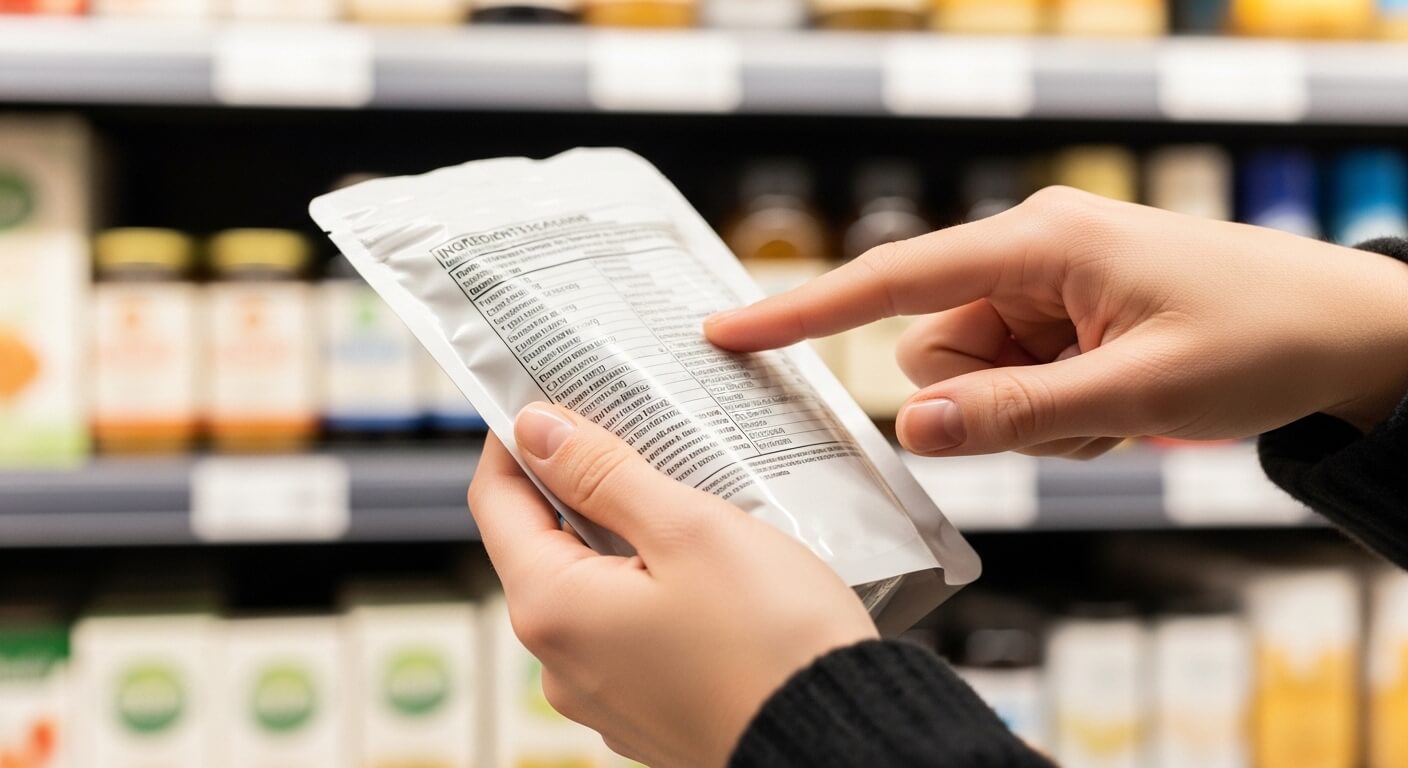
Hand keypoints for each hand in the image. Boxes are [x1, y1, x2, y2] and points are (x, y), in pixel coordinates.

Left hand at [468, 403, 877, 767]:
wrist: (841, 744)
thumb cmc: (772, 642)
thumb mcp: (687, 529)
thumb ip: (602, 473)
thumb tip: (535, 430)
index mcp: (552, 610)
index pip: (496, 500)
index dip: (518, 440)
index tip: (552, 395)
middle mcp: (561, 663)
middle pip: (545, 543)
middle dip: (585, 482)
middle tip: (638, 430)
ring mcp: (605, 694)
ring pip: (595, 586)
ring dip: (627, 534)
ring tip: (688, 492)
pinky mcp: (649, 711)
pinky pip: (630, 629)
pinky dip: (655, 585)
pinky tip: (710, 563)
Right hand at [706, 186, 1407, 458]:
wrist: (1350, 332)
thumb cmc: (1261, 337)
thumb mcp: (1137, 389)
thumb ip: (1013, 414)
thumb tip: (910, 429)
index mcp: (1038, 242)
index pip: (891, 280)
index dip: (803, 313)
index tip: (727, 333)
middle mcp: (1030, 254)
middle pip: (936, 351)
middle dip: (987, 401)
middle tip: (1082, 410)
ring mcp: (1049, 287)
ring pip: (975, 376)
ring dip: (1031, 413)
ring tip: (1118, 406)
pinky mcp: (1067, 317)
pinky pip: (1016, 382)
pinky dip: (1058, 411)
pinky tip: (1125, 403)